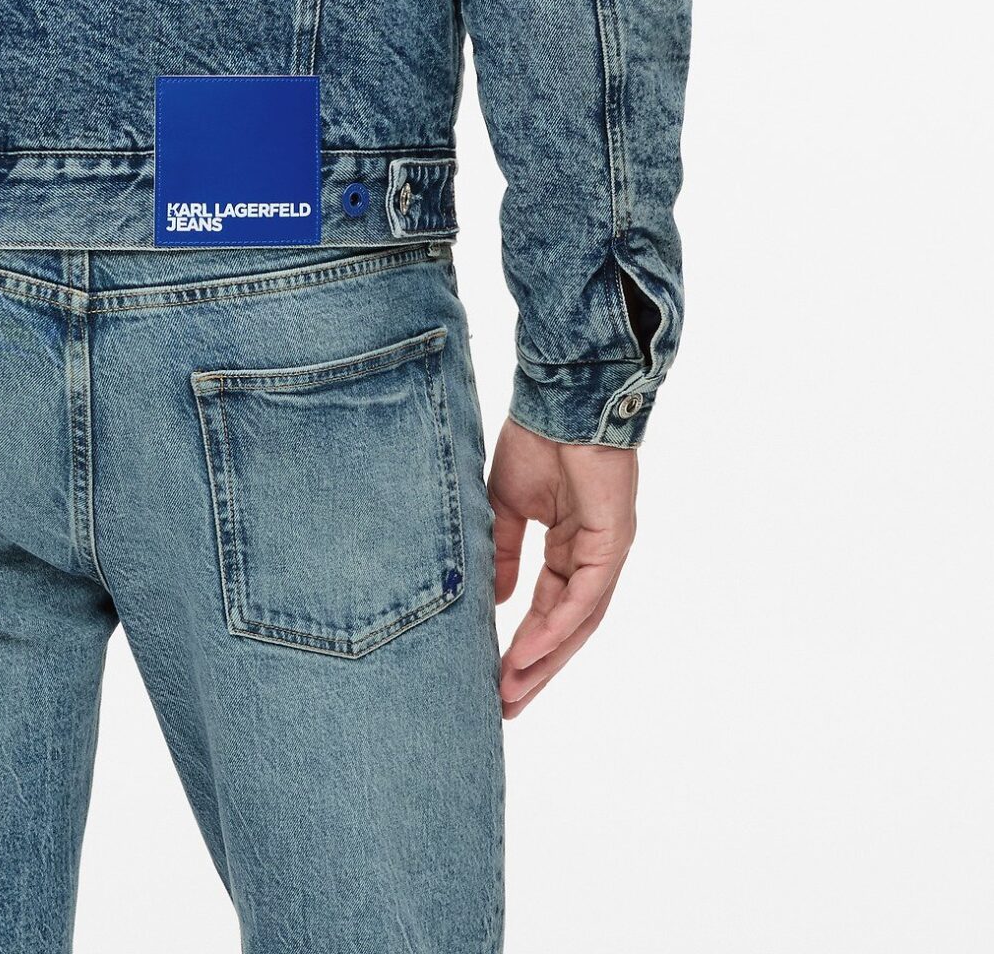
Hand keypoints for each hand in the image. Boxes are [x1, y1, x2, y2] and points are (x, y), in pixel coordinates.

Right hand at [487, 416, 637, 716]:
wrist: (560, 398)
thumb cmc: (537, 440)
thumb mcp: (506, 505)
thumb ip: (505, 553)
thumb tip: (499, 601)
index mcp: (570, 548)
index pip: (548, 610)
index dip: (524, 646)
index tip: (494, 679)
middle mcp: (591, 558)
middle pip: (566, 629)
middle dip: (535, 669)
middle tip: (505, 707)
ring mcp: (605, 552)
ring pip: (578, 623)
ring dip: (545, 660)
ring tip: (512, 692)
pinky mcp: (611, 542)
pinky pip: (584, 597)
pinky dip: (557, 627)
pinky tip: (529, 650)